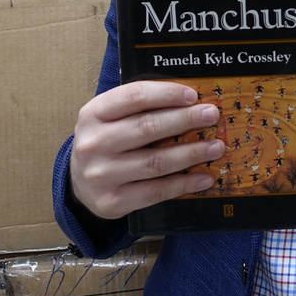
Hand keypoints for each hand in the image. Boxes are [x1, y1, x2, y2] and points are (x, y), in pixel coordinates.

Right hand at [69, 80, 225, 219]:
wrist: (79, 184)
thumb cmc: (106, 142)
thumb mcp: (110, 118)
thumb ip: (140, 107)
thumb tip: (190, 101)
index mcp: (93, 114)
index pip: (134, 97)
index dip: (167, 94)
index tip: (193, 95)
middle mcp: (94, 143)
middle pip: (148, 127)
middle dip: (185, 120)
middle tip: (211, 116)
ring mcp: (102, 175)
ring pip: (156, 161)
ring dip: (192, 153)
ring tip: (216, 147)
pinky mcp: (113, 201)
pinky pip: (156, 191)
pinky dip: (184, 183)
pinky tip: (204, 177)